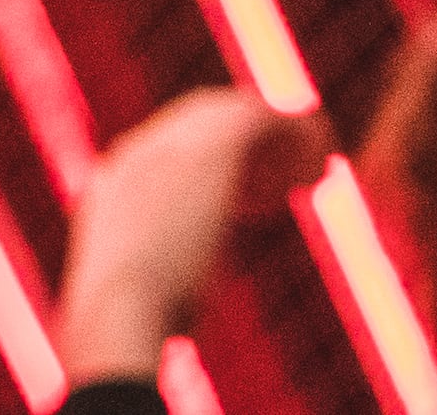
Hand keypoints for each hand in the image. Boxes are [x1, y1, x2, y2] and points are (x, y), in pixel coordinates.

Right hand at [54, 87, 331, 381]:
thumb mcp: (139, 296)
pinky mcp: (215, 147)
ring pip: (233, 113)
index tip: (249, 200)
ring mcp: (172, 145)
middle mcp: (140, 152)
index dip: (213, 169)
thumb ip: (155, 280)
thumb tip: (175, 312)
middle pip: (199, 120)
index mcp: (116, 182)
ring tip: (315, 166)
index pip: (167, 151)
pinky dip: (296, 134)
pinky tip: (321, 165)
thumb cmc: (130, 323)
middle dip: (245, 145)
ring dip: (275, 138)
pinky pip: (264, 117)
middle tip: (288, 178)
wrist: (120, 305)